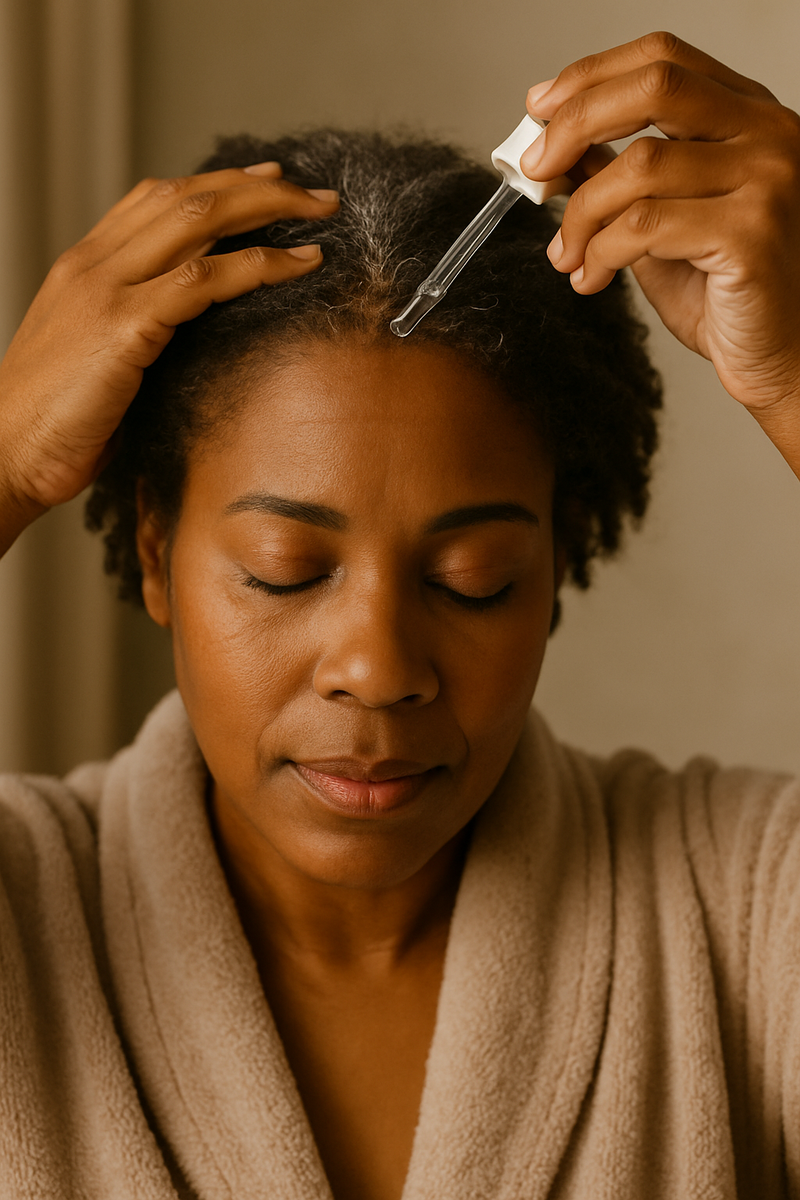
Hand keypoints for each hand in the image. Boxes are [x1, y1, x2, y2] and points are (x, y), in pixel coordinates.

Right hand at [0, 164, 338, 534]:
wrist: (5, 452)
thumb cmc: (55, 423)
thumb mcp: (95, 358)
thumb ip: (136, 329)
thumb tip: (190, 332)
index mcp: (84, 266)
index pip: (156, 197)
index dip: (219, 183)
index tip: (267, 179)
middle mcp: (93, 264)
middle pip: (186, 196)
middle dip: (259, 187)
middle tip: (316, 195)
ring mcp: (106, 290)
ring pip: (199, 221)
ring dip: (269, 212)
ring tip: (321, 216)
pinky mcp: (123, 327)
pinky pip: (204, 280)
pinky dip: (260, 265)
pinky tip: (300, 265)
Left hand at [521, 32, 799, 449]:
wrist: (776, 356)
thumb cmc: (724, 294)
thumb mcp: (658, 223)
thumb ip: (617, 179)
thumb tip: (553, 151)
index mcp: (747, 117)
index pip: (663, 60)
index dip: (591, 77)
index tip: (539, 109)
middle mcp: (767, 135)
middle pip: (654, 88)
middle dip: (576, 124)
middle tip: (534, 171)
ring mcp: (767, 180)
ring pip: (639, 166)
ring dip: (581, 214)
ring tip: (567, 255)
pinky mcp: (751, 234)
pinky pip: (645, 226)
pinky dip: (601, 252)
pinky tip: (592, 278)